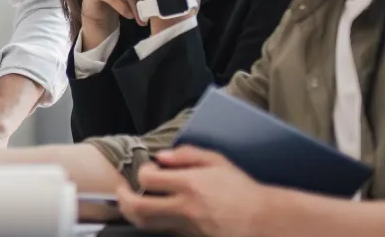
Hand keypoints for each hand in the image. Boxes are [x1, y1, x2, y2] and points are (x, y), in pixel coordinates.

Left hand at [116, 146, 270, 236]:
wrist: (263, 221)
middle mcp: (185, 208)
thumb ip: (186, 155)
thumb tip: (161, 156)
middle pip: (139, 209)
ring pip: (148, 225)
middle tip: (122, 192)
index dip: (142, 173)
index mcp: (190, 184)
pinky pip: (166, 231)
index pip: (148, 179)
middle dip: (123, 199)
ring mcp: (187, 228)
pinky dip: (157, 223)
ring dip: (134, 214)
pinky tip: (159, 214)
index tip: (149, 170)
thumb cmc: (241, 189)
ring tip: (133, 203)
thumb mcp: (217, 161)